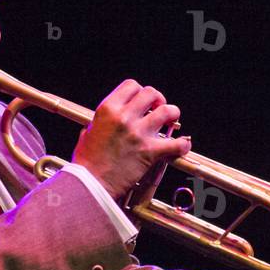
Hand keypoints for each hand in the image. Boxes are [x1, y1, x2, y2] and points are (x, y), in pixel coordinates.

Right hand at [72, 79, 191, 200]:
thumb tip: (104, 122)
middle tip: (157, 109)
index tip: (142, 101)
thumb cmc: (86, 162)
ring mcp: (138, 133)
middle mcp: (124, 117)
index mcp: (108, 109)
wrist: (90, 184)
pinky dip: (182, 145)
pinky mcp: (149, 152)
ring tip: (169, 121)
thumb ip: (99, 123)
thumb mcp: (87, 133)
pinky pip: (175, 144)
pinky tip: (181, 145)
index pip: (131, 85)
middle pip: (151, 93)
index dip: (139, 92)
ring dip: (172, 114)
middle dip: (157, 99)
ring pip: (167, 111)